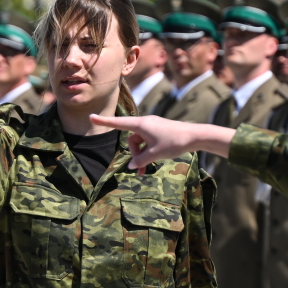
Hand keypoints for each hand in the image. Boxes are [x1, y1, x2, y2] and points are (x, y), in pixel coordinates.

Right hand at [89, 114, 234, 170]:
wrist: (196, 135)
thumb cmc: (174, 142)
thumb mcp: (155, 154)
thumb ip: (140, 160)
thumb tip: (131, 166)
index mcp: (141, 125)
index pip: (118, 123)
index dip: (104, 122)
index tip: (91, 117)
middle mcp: (145, 123)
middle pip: (131, 139)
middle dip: (133, 154)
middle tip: (139, 169)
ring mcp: (153, 126)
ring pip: (139, 142)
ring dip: (141, 155)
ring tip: (145, 169)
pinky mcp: (159, 131)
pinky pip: (147, 141)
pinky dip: (147, 152)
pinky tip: (152, 161)